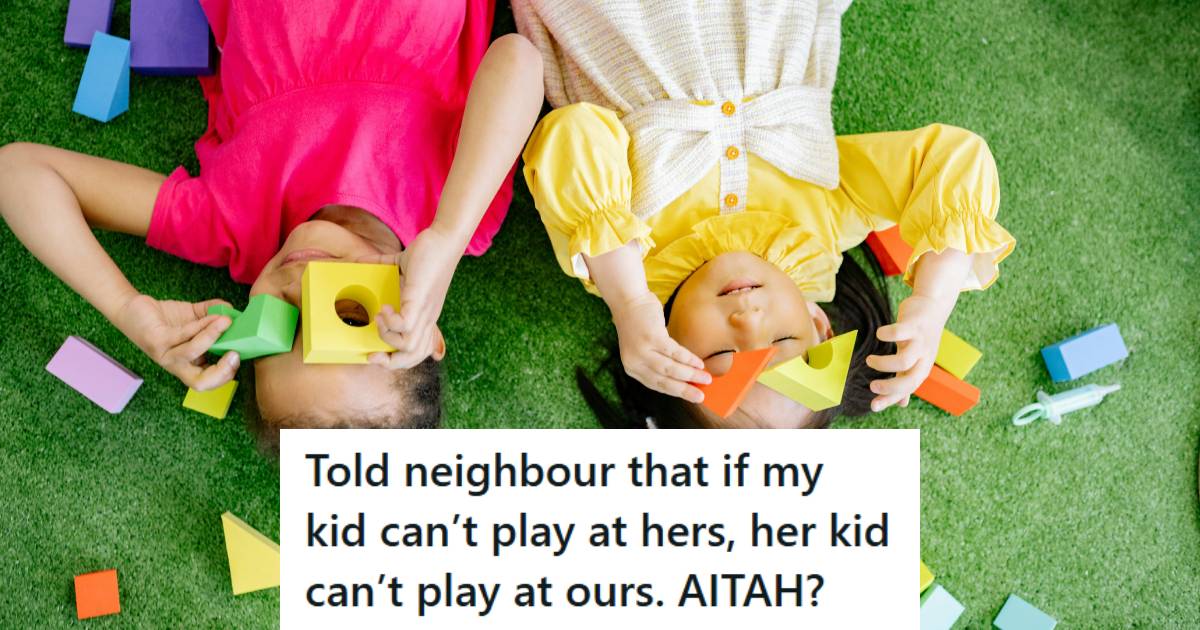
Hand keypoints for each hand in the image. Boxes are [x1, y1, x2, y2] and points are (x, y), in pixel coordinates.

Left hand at [114, 294, 239, 390]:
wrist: (133, 308)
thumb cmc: (165, 317)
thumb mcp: (195, 317)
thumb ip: (214, 314)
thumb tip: (233, 311)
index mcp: (189, 364)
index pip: (208, 381)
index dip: (225, 375)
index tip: (238, 356)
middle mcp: (177, 365)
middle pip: (199, 383)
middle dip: (221, 372)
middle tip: (235, 354)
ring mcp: (165, 355)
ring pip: (192, 353)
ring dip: (212, 336)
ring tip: (226, 322)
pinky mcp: (156, 341)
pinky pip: (182, 335)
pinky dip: (201, 325)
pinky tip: (212, 316)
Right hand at [358, 227, 458, 368]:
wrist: (444, 240)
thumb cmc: (428, 253)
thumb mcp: (401, 267)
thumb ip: (381, 265)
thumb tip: (359, 261)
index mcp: (423, 316)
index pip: (417, 351)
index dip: (397, 358)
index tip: (375, 353)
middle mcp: (426, 318)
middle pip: (414, 356)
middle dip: (390, 362)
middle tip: (372, 352)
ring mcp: (425, 311)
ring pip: (410, 346)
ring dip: (387, 336)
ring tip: (379, 317)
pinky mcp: (420, 300)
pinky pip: (406, 325)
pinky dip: (391, 321)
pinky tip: (385, 306)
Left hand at [610, 292, 710, 402]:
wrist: (628, 300)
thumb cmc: (640, 324)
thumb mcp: (643, 348)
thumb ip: (658, 362)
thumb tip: (685, 375)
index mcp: (632, 368)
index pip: (656, 385)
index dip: (676, 392)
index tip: (691, 397)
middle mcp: (635, 362)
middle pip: (664, 381)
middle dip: (685, 390)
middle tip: (701, 396)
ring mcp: (642, 350)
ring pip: (670, 369)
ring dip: (691, 375)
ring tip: (706, 378)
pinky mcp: (651, 337)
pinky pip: (674, 352)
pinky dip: (688, 359)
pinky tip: (699, 363)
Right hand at [864, 292, 955, 410]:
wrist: (933, 307)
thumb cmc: (920, 337)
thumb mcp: (916, 361)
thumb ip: (906, 380)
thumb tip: (902, 404)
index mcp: (922, 368)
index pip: (908, 390)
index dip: (891, 399)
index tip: (873, 406)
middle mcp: (923, 358)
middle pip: (911, 380)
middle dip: (890, 387)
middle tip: (872, 386)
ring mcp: (920, 341)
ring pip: (904, 360)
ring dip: (883, 364)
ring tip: (869, 360)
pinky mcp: (914, 325)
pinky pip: (899, 332)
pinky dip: (885, 335)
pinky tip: (878, 334)